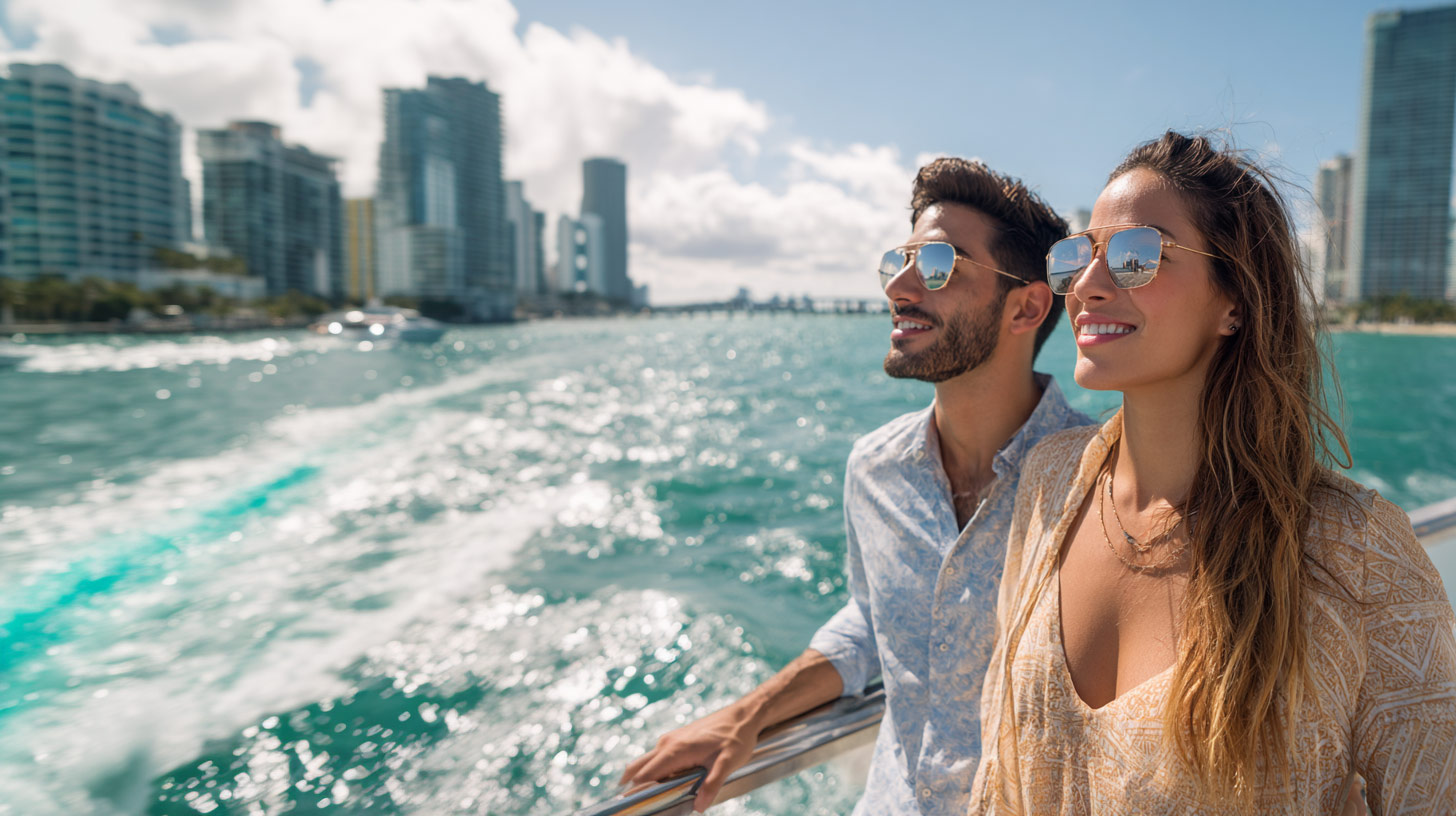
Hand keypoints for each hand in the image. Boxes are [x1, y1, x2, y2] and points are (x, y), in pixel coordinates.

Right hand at [618, 702, 762, 811]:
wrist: (741, 716)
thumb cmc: (736, 737)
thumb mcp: (728, 763)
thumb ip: (712, 784)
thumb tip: (698, 807)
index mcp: (676, 750)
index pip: (645, 775)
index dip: (637, 792)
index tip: (636, 807)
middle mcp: (667, 744)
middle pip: (637, 769)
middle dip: (633, 788)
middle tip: (638, 806)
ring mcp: (670, 741)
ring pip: (646, 763)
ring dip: (643, 780)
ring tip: (652, 799)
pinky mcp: (675, 740)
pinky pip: (657, 759)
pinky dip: (654, 773)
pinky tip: (666, 785)